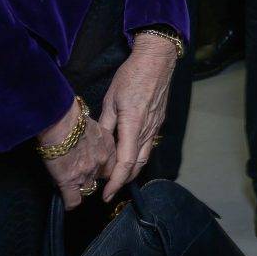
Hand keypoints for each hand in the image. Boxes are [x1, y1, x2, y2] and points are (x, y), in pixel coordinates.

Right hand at [38, 98, 114, 209]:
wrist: (61, 123)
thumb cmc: (72, 118)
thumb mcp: (92, 126)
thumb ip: (95, 138)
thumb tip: (88, 143)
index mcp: (109, 146)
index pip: (112, 164)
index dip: (103, 166)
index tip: (95, 167)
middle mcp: (102, 161)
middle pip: (102, 177)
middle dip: (94, 176)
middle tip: (81, 172)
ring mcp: (87, 173)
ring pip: (88, 188)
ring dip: (81, 186)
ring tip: (72, 182)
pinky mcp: (71, 182)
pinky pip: (73, 201)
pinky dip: (70, 202)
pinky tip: (67, 202)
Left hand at [98, 34, 176, 199]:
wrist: (156, 61)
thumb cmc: (132, 76)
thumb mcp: (111, 99)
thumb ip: (105, 125)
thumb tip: (98, 145)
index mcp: (133, 124)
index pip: (125, 162)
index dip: (115, 182)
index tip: (106, 194)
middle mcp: (147, 129)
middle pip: (137, 164)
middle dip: (123, 180)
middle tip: (107, 189)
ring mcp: (155, 126)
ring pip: (144, 157)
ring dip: (131, 170)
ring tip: (116, 177)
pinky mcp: (158, 122)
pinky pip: (148, 145)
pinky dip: (137, 157)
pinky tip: (127, 157)